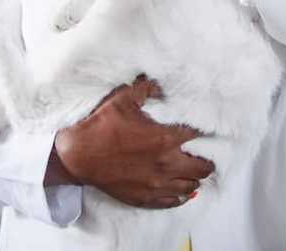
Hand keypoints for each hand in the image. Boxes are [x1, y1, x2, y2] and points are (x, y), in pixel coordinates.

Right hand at [48, 76, 214, 208]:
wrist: (78, 156)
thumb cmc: (101, 127)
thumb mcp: (124, 99)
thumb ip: (146, 89)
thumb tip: (159, 83)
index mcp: (164, 138)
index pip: (198, 135)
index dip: (205, 130)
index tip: (207, 128)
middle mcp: (165, 164)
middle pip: (202, 167)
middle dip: (207, 159)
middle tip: (206, 154)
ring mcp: (156, 184)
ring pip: (190, 186)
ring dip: (195, 178)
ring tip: (194, 171)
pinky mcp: (145, 198)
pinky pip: (173, 202)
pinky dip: (181, 196)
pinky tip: (183, 191)